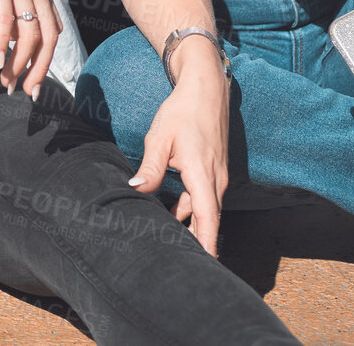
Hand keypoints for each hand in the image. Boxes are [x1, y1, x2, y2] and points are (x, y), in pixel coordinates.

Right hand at [0, 0, 60, 97]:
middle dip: (38, 68)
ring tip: (6, 80)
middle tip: (26, 92)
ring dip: (18, 60)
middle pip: (47, 36)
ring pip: (28, 31)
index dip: (44, 60)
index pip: (50, 31)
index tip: (32, 83)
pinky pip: (6, 17)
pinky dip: (1, 41)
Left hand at [129, 39, 230, 255]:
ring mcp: (217, 175)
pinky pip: (203, 197)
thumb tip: (136, 190)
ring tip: (170, 242)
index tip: (207, 265)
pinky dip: (191, 209)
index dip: (207, 243)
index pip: (208, 217)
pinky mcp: (213, 170)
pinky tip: (172, 215)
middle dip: (198, 242)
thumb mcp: (160, 137)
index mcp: (202, 173)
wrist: (206, 88)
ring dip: (191, 225)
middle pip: (207, 219)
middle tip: (182, 263)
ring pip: (204, 208)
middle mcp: (215, 179)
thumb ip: (150, 167)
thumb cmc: (182, 111)